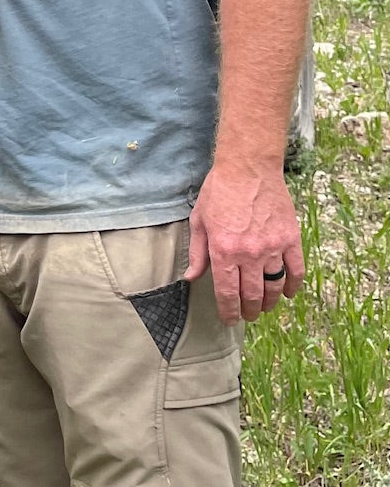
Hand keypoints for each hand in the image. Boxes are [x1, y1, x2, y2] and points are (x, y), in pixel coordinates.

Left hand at [185, 162, 304, 324]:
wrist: (248, 167)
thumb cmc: (219, 190)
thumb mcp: (199, 220)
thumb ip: (196, 252)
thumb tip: (191, 277)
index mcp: (223, 251)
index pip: (226, 293)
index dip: (229, 311)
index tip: (230, 319)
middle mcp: (248, 254)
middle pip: (251, 295)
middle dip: (248, 311)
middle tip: (247, 315)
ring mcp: (272, 247)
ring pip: (273, 287)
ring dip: (269, 302)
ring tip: (264, 307)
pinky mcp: (290, 239)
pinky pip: (295, 270)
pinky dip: (293, 285)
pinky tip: (288, 292)